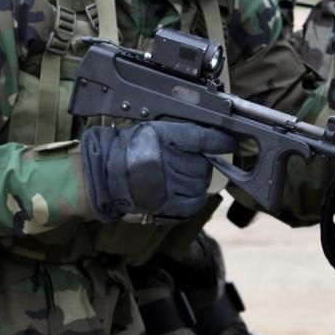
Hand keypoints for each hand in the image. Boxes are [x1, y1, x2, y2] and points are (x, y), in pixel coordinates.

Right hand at [81, 121, 238, 219]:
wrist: (105, 174)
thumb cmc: (128, 149)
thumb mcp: (153, 130)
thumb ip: (180, 134)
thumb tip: (210, 140)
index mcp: (163, 137)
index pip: (203, 138)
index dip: (221, 141)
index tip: (230, 142)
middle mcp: (167, 160)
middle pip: (203, 163)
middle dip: (201, 162)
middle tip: (188, 161)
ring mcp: (167, 184)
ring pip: (200, 182)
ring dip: (197, 180)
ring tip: (181, 176)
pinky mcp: (167, 203)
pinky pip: (193, 201)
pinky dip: (194, 196)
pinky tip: (185, 191)